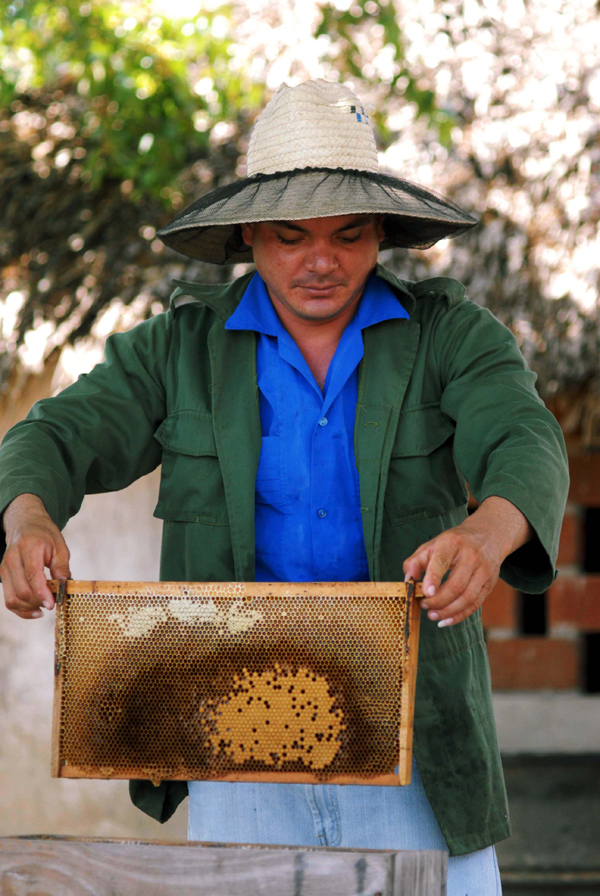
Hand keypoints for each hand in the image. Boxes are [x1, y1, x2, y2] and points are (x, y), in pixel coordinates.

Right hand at [1, 494, 70, 619]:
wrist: (25, 525)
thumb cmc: (45, 535)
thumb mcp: (60, 546)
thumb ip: (62, 568)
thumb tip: (64, 587)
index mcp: (29, 547)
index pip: (33, 575)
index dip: (42, 593)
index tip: (52, 604)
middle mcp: (12, 558)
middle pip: (22, 590)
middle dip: (38, 602)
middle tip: (53, 603)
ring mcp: (4, 568)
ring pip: (12, 598)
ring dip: (30, 608)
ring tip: (44, 606)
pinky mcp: (2, 576)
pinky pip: (9, 599)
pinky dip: (21, 609)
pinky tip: (34, 610)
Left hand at [402, 496, 532, 627]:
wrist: (489, 535)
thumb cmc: (455, 542)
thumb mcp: (434, 544)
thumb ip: (416, 561)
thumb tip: (407, 580)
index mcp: (453, 543)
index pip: (442, 561)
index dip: (433, 578)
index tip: (425, 593)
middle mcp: (471, 556)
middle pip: (456, 585)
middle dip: (438, 600)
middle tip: (424, 605)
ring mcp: (484, 571)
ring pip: (467, 598)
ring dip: (447, 611)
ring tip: (432, 615)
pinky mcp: (489, 584)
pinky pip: (475, 605)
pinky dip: (459, 616)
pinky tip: (445, 621)